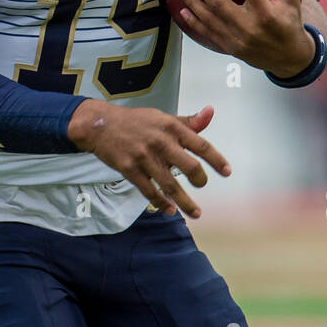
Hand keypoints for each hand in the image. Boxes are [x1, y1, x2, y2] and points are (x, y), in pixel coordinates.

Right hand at [67, 100, 230, 217]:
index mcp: (171, 127)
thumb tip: (210, 113)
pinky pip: (149, 191)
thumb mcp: (162, 117)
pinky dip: (161, 203)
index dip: (216, 160)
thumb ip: (188, 121)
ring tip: (196, 213)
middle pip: (190, 167)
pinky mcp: (129, 169)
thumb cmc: (136, 122)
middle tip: (202, 186)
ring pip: (170, 185)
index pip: (201, 145)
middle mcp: (160, 142)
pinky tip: (170, 210)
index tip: (227, 172)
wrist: (100, 125)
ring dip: (185, 202)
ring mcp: (144, 157)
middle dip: (200, 181)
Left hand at [176, 0, 314, 77]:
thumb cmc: (289, 22)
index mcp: (266, 13)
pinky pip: (208, 33)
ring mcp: (237, 40)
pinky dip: (194, 22)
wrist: (287, 57)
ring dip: (193, 3)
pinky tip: (183, 11)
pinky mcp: (229, 48)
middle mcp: (249, 27)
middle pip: (220, 4)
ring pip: (209, 20)